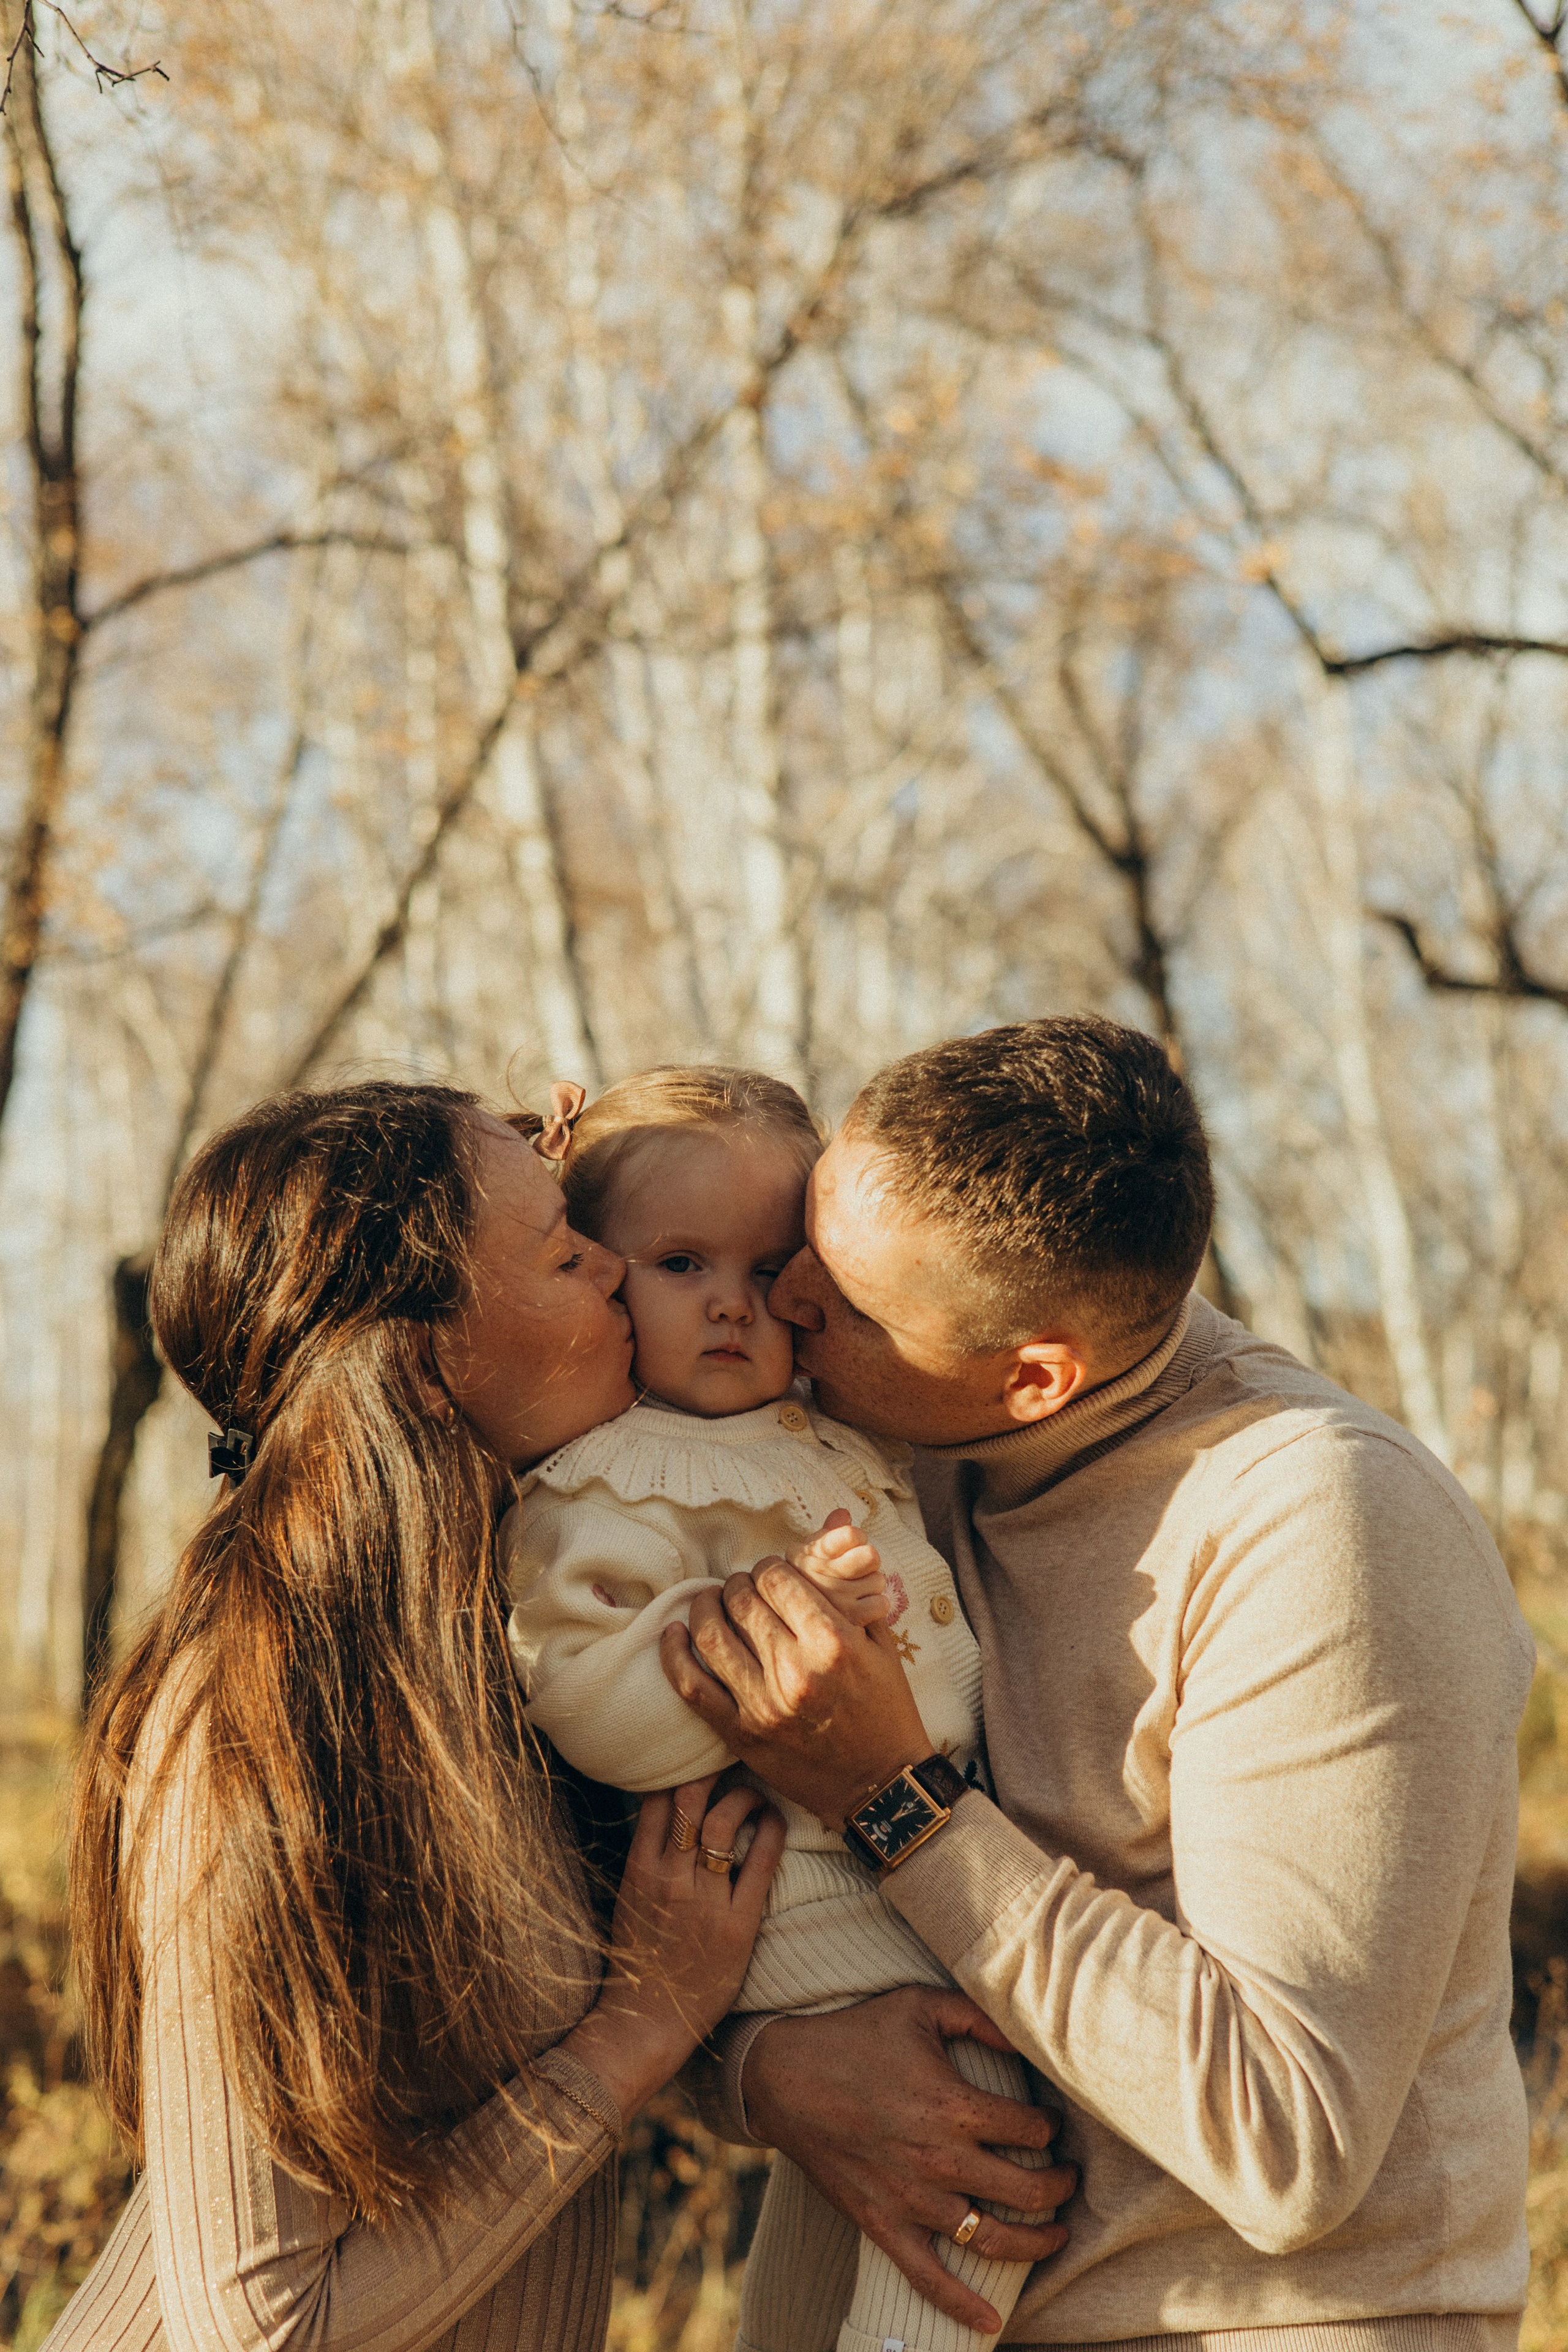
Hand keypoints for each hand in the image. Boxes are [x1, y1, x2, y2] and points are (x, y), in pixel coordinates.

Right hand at [560, 1774, 784, 2120]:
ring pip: (724, 1823)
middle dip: (711, 1768)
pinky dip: (770, 1831)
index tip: (695, 1754)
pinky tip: (774, 1819)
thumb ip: (647, 1854)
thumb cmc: (640, 1957)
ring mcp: (704, 1901)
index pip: (656, 1799)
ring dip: (743, 1797)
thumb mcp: (630, 1898)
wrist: (648, 2020)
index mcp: (639, 1870)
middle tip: (728, 1758)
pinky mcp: (737, 1924)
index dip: (678, 1768)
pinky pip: (760, 1863)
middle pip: (689, 1800)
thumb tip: (666, 1806)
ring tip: (753, 1794)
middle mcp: (670, 1879)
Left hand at [660, 1557, 929, 1826]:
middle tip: (744, 1588)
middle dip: (740, 1584)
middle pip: (743, 1601)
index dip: (770, 1567)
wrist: (881, 1787)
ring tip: (711, 1602)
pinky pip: (692, 1687)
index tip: (773, 1574)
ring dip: (705, 1608)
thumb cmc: (887, 1711)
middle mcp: (795, 1670)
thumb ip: (852, 1581)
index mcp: (833, 1642)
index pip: (778, 1579)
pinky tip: (674, 1634)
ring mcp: (763, 1704)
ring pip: (711, 1636)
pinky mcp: (742, 1734)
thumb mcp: (880, 1642)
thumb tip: (839, 1518)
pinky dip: (675, 1655)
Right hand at [744, 1988, 1073, 2332]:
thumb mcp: (918, 2005)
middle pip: (1026, 2191)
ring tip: (1056, 2234)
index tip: (1051, 2125)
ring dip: (1035, 2242)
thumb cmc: (854, 2035)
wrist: (783, 2076)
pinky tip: (992, 2322)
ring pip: (993, 2239)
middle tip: (1068, 2179)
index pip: (1031, 2130)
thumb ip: (976, 2017)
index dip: (1051, 2128)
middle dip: (1059, 2187)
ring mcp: (911, 2199)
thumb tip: (1024, 2039)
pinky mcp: (883, 2225)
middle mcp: (939, 2159)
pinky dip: (962, 2307)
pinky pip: (929, 2279)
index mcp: (953, 2105)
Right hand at [788, 1505, 887, 1625]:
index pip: (846, 1536)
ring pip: (878, 1580)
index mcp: (802, 1555)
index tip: (855, 1539)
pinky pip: (881, 1604)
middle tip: (858, 1569)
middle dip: (868, 1561)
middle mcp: (813, 1578)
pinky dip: (877, 1605)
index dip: (856, 1537)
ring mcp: (829, 1602)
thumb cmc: (816, 1580)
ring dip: (872, 1585)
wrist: (804, 1623)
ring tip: (857, 1591)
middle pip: (870, 1556)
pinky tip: (863, 1608)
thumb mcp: (816, 1552)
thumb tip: (843, 1514)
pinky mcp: (845, 1624)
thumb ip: (831, 1532)